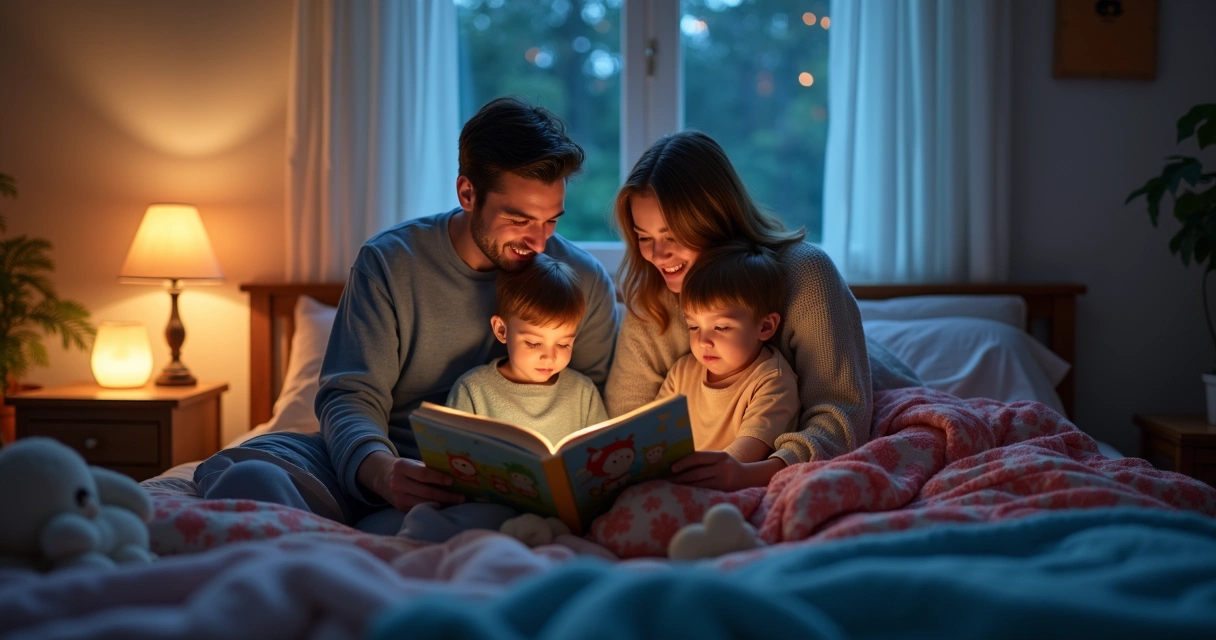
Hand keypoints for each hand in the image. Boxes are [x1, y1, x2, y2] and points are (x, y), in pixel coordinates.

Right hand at [359, 451, 464, 510]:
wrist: (382, 477)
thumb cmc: (405, 469)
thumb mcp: (411, 463)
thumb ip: (427, 468)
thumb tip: (453, 473)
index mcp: (401, 466)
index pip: (423, 473)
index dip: (439, 478)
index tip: (452, 481)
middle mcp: (397, 483)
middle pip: (426, 491)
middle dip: (446, 495)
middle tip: (461, 497)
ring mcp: (398, 498)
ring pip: (425, 503)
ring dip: (443, 503)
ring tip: (457, 502)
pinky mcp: (400, 508)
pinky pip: (420, 509)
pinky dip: (434, 508)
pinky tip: (445, 506)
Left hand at [668, 451, 784, 491]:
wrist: (748, 478)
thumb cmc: (728, 466)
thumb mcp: (719, 459)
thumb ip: (704, 459)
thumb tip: (679, 462)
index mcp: (720, 456)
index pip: (698, 457)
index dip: (683, 462)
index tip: (672, 468)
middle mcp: (723, 467)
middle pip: (697, 472)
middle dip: (680, 476)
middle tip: (667, 479)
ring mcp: (724, 480)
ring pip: (699, 483)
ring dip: (684, 484)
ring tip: (672, 485)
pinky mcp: (723, 491)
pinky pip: (704, 490)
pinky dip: (693, 491)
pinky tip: (684, 491)